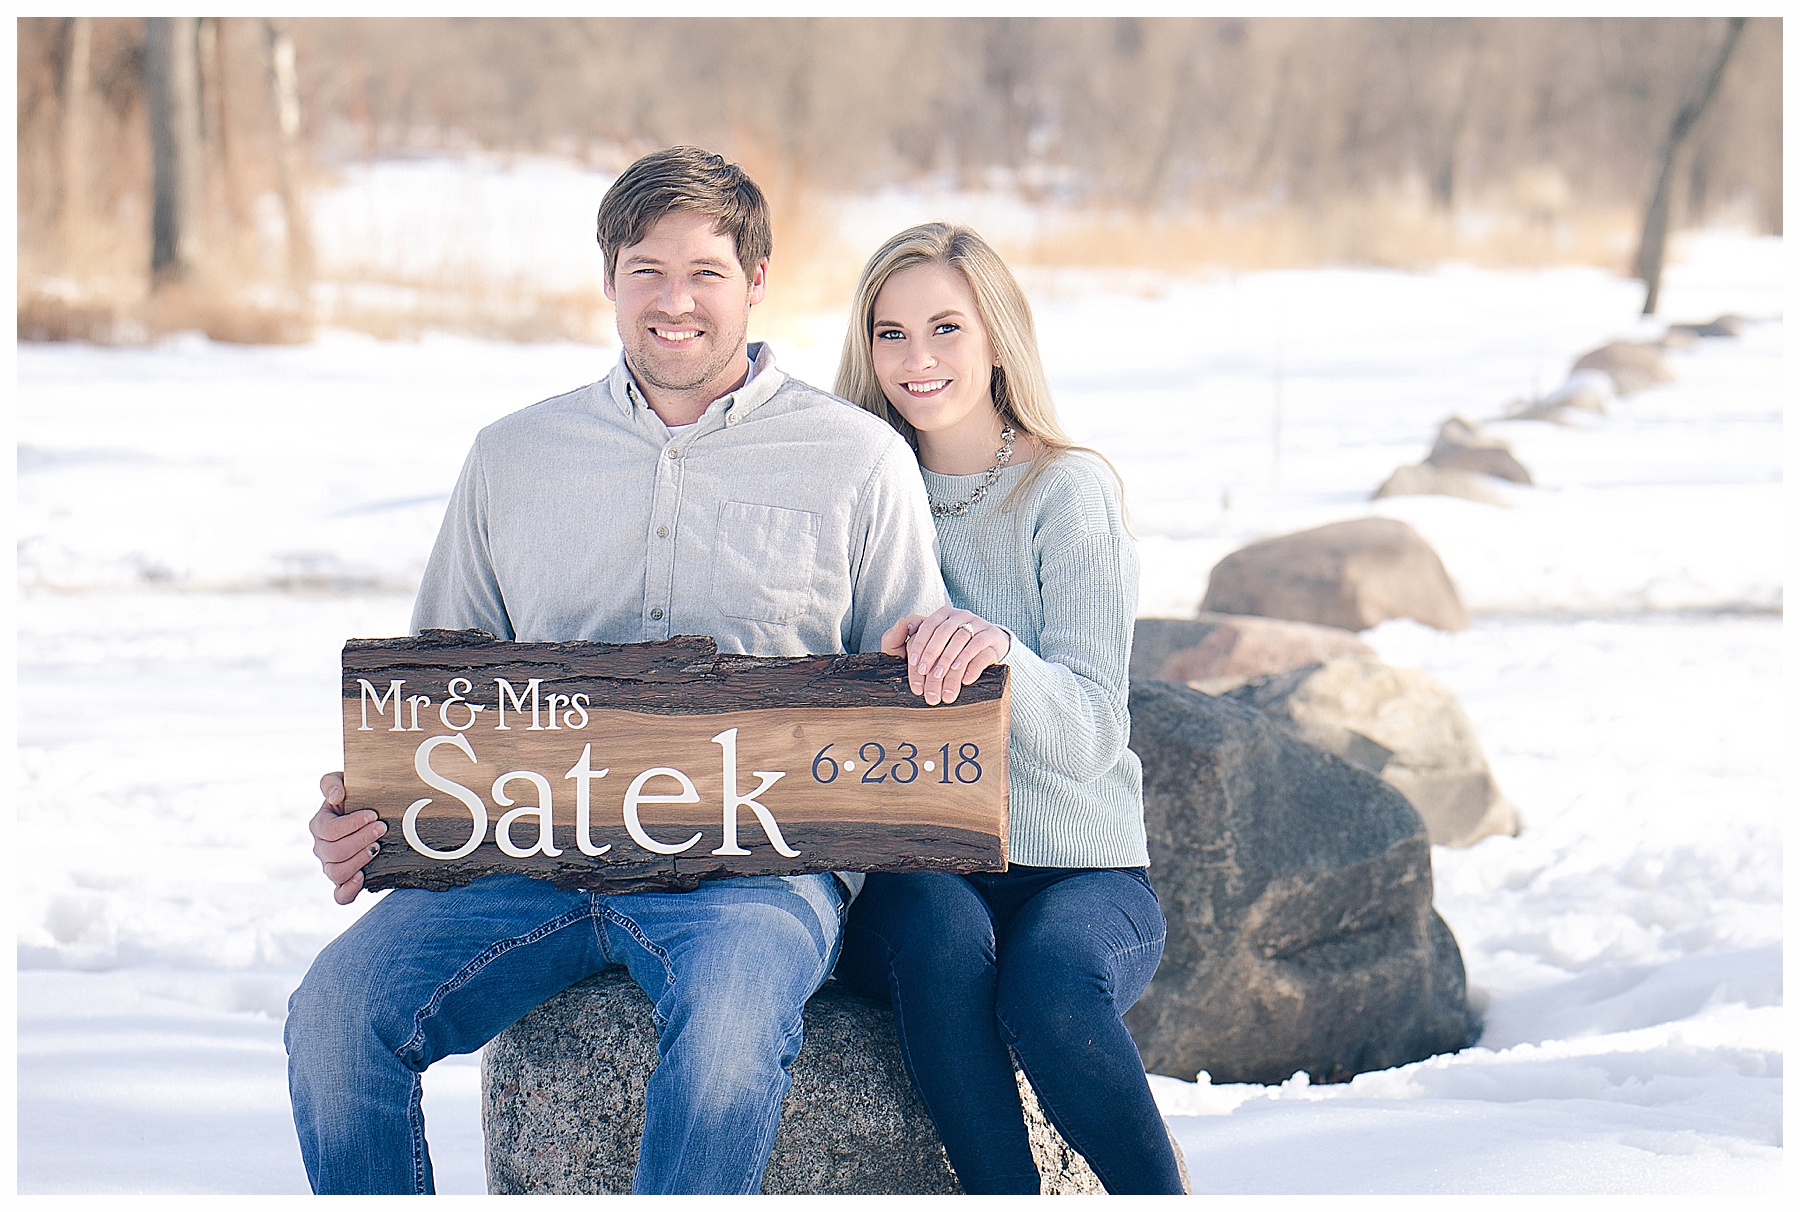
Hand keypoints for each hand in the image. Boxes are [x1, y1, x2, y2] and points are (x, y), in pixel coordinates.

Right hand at [311, 771, 385, 904]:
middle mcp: (321, 848)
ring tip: (377, 847)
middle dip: (361, 839)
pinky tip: (363, 878)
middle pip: (334, 852)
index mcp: (319, 825)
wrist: (371, 813)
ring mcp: (330, 866)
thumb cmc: (356, 797)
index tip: (374, 815)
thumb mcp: (342, 782)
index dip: (352, 824)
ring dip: (359, 860)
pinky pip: (340, 896)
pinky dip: (349, 890)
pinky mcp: (343, 882)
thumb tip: (336, 796)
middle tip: (382, 828)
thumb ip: (332, 783)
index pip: (329, 830)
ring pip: (336, 873)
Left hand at [889, 606, 1010, 704]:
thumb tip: (902, 622)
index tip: (913, 663)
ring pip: (962, 639)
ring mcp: (978, 624)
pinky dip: (970, 662)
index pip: (928, 626)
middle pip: (944, 632)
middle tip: (925, 673)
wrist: (986, 650)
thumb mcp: (921, 645)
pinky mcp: (992, 636)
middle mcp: (960, 615)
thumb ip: (901, 636)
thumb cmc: (946, 650)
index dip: (920, 644)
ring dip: (949, 660)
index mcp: (942, 614)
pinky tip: (964, 679)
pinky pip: (980, 647)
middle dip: (933, 654)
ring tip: (940, 677)